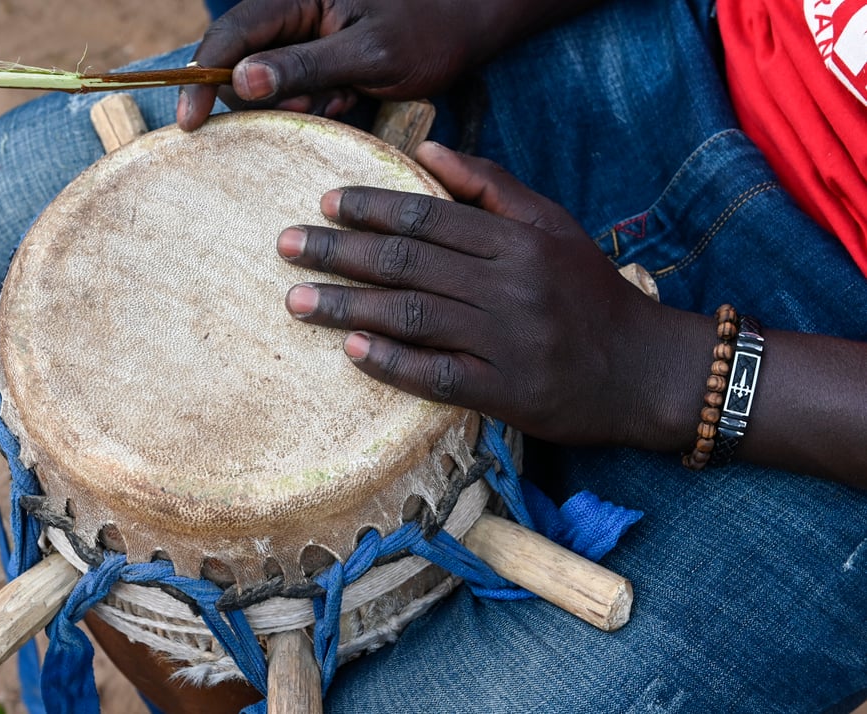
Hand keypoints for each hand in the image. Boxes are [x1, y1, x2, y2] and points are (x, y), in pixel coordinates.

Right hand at [178, 0, 522, 129]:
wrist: (470, 25)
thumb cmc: (429, 30)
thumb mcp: (369, 53)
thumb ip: (303, 66)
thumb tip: (240, 82)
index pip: (231, 36)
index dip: (201, 78)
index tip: (190, 122)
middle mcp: (293, 11)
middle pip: (244, 63)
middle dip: (271, 97)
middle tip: (321, 103)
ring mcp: (307, 34)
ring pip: (273, 83)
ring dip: (304, 103)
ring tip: (349, 96)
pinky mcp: (321, 56)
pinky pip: (301, 90)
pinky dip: (323, 103)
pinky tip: (354, 96)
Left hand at [276, 142, 712, 447]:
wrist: (644, 368)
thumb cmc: (589, 291)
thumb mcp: (552, 224)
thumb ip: (491, 185)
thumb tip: (428, 150)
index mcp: (517, 240)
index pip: (429, 217)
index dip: (371, 208)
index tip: (323, 203)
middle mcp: (508, 286)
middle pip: (408, 263)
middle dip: (340, 252)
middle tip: (285, 246)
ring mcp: (504, 340)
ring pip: (413, 316)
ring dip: (348, 307)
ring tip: (297, 300)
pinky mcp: (504, 390)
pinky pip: (436, 375)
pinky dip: (392, 363)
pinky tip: (351, 352)